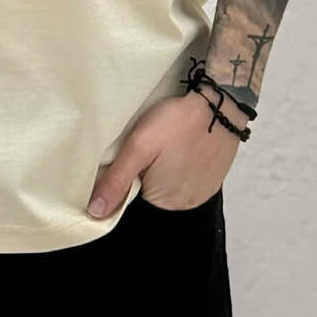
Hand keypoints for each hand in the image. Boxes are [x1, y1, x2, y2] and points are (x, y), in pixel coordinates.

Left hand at [86, 90, 242, 217]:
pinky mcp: (212, 182)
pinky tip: (180, 150)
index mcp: (163, 202)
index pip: (131, 202)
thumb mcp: (139, 146)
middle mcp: (184, 206)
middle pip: (151, 196)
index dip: (124, 180)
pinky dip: (180, 170)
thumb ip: (116, 180)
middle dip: (143, 176)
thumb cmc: (178, 123)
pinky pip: (187, 182)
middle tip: (147, 149)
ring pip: (169, 189)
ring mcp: (201, 195)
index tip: (127, 158)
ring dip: (162, 173)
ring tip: (164, 147)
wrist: (220, 105)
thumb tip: (95, 212)